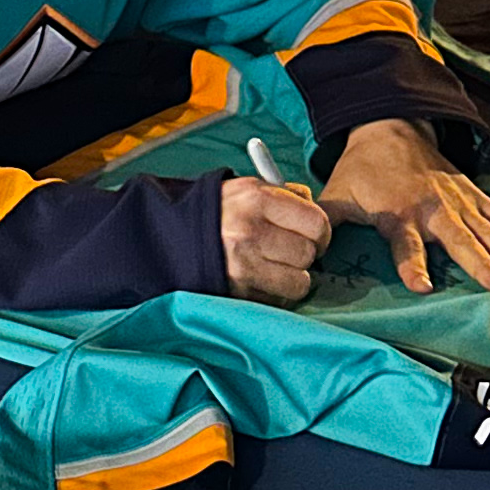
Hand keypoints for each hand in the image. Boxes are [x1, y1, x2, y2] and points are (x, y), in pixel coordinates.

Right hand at [219, 173, 331, 303]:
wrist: (168, 235)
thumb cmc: (218, 212)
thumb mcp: (248, 189)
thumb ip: (285, 196)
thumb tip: (317, 211)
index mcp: (257, 199)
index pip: (316, 222)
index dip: (320, 232)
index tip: (315, 235)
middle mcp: (250, 232)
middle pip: (308, 254)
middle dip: (304, 255)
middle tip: (290, 251)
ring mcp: (243, 266)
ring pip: (299, 283)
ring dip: (292, 278)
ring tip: (275, 267)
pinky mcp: (237, 293)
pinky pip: (277, 300)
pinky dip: (274, 294)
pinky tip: (259, 279)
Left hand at [320, 118, 489, 294]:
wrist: (390, 126)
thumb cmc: (361, 169)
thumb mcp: (336, 194)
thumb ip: (326, 223)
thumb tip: (308, 252)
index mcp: (397, 213)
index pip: (405, 244)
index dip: (411, 265)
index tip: (422, 286)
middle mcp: (431, 208)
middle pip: (458, 238)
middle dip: (480, 260)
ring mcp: (456, 200)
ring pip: (485, 227)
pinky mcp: (471, 193)